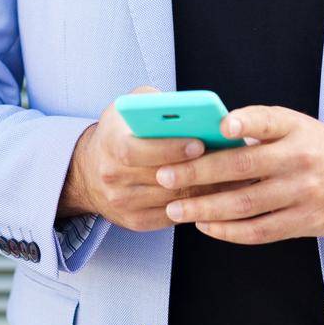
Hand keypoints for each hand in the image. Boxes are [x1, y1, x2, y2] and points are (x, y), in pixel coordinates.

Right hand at [69, 87, 233, 232]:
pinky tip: (220, 194)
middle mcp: (112, 176)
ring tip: (235, 176)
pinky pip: (173, 216)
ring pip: (173, 199)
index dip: (169, 148)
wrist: (88, 172)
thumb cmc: (120, 132)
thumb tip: (188, 108)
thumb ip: (153, 102)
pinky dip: (198, 206)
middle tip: (231, 161)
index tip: (199, 143)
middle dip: (198, 169)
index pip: (137, 150)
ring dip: (206, 189)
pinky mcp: (135, 222)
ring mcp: (122, 203)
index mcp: (109, 143)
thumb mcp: (128, 108)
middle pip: (161, 177)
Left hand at [153, 104, 323, 244]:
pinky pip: (260, 230)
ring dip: (205, 208)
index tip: (221, 125)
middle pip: (241, 168)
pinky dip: (230, 230)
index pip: (267, 121)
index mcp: (295, 128)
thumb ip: (261, 132)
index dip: (245, 123)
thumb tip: (210, 141)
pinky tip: (207, 226)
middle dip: (197, 174)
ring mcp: (304, 193)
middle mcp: (300, 158)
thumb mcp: (300, 127)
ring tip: (176, 209)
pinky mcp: (307, 221)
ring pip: (245, 205)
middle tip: (164, 178)